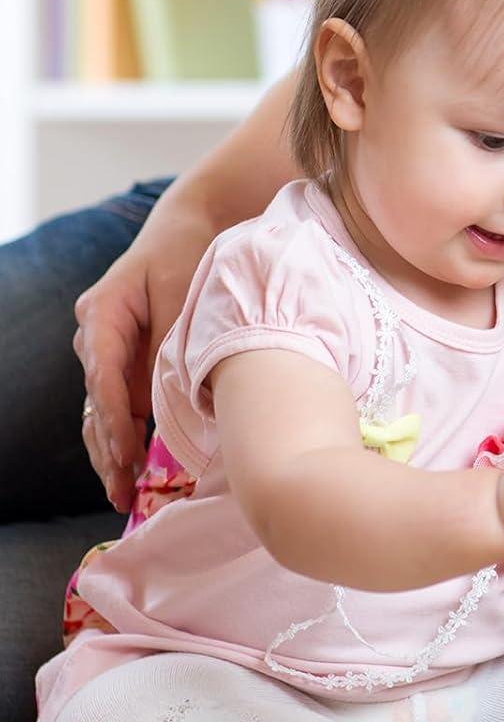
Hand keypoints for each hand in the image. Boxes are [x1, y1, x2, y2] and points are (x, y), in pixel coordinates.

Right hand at [75, 188, 220, 511]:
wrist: (191, 227)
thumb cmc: (188, 254)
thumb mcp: (183, 294)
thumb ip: (169, 345)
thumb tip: (167, 402)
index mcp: (102, 312)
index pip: (102, 376)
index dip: (114, 421)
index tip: (127, 456)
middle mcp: (95, 336)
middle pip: (94, 402)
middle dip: (108, 451)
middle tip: (123, 493)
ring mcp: (107, 351)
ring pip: (101, 411)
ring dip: (112, 453)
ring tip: (124, 495)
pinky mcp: (125, 362)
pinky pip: (118, 406)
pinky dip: (126, 438)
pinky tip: (134, 471)